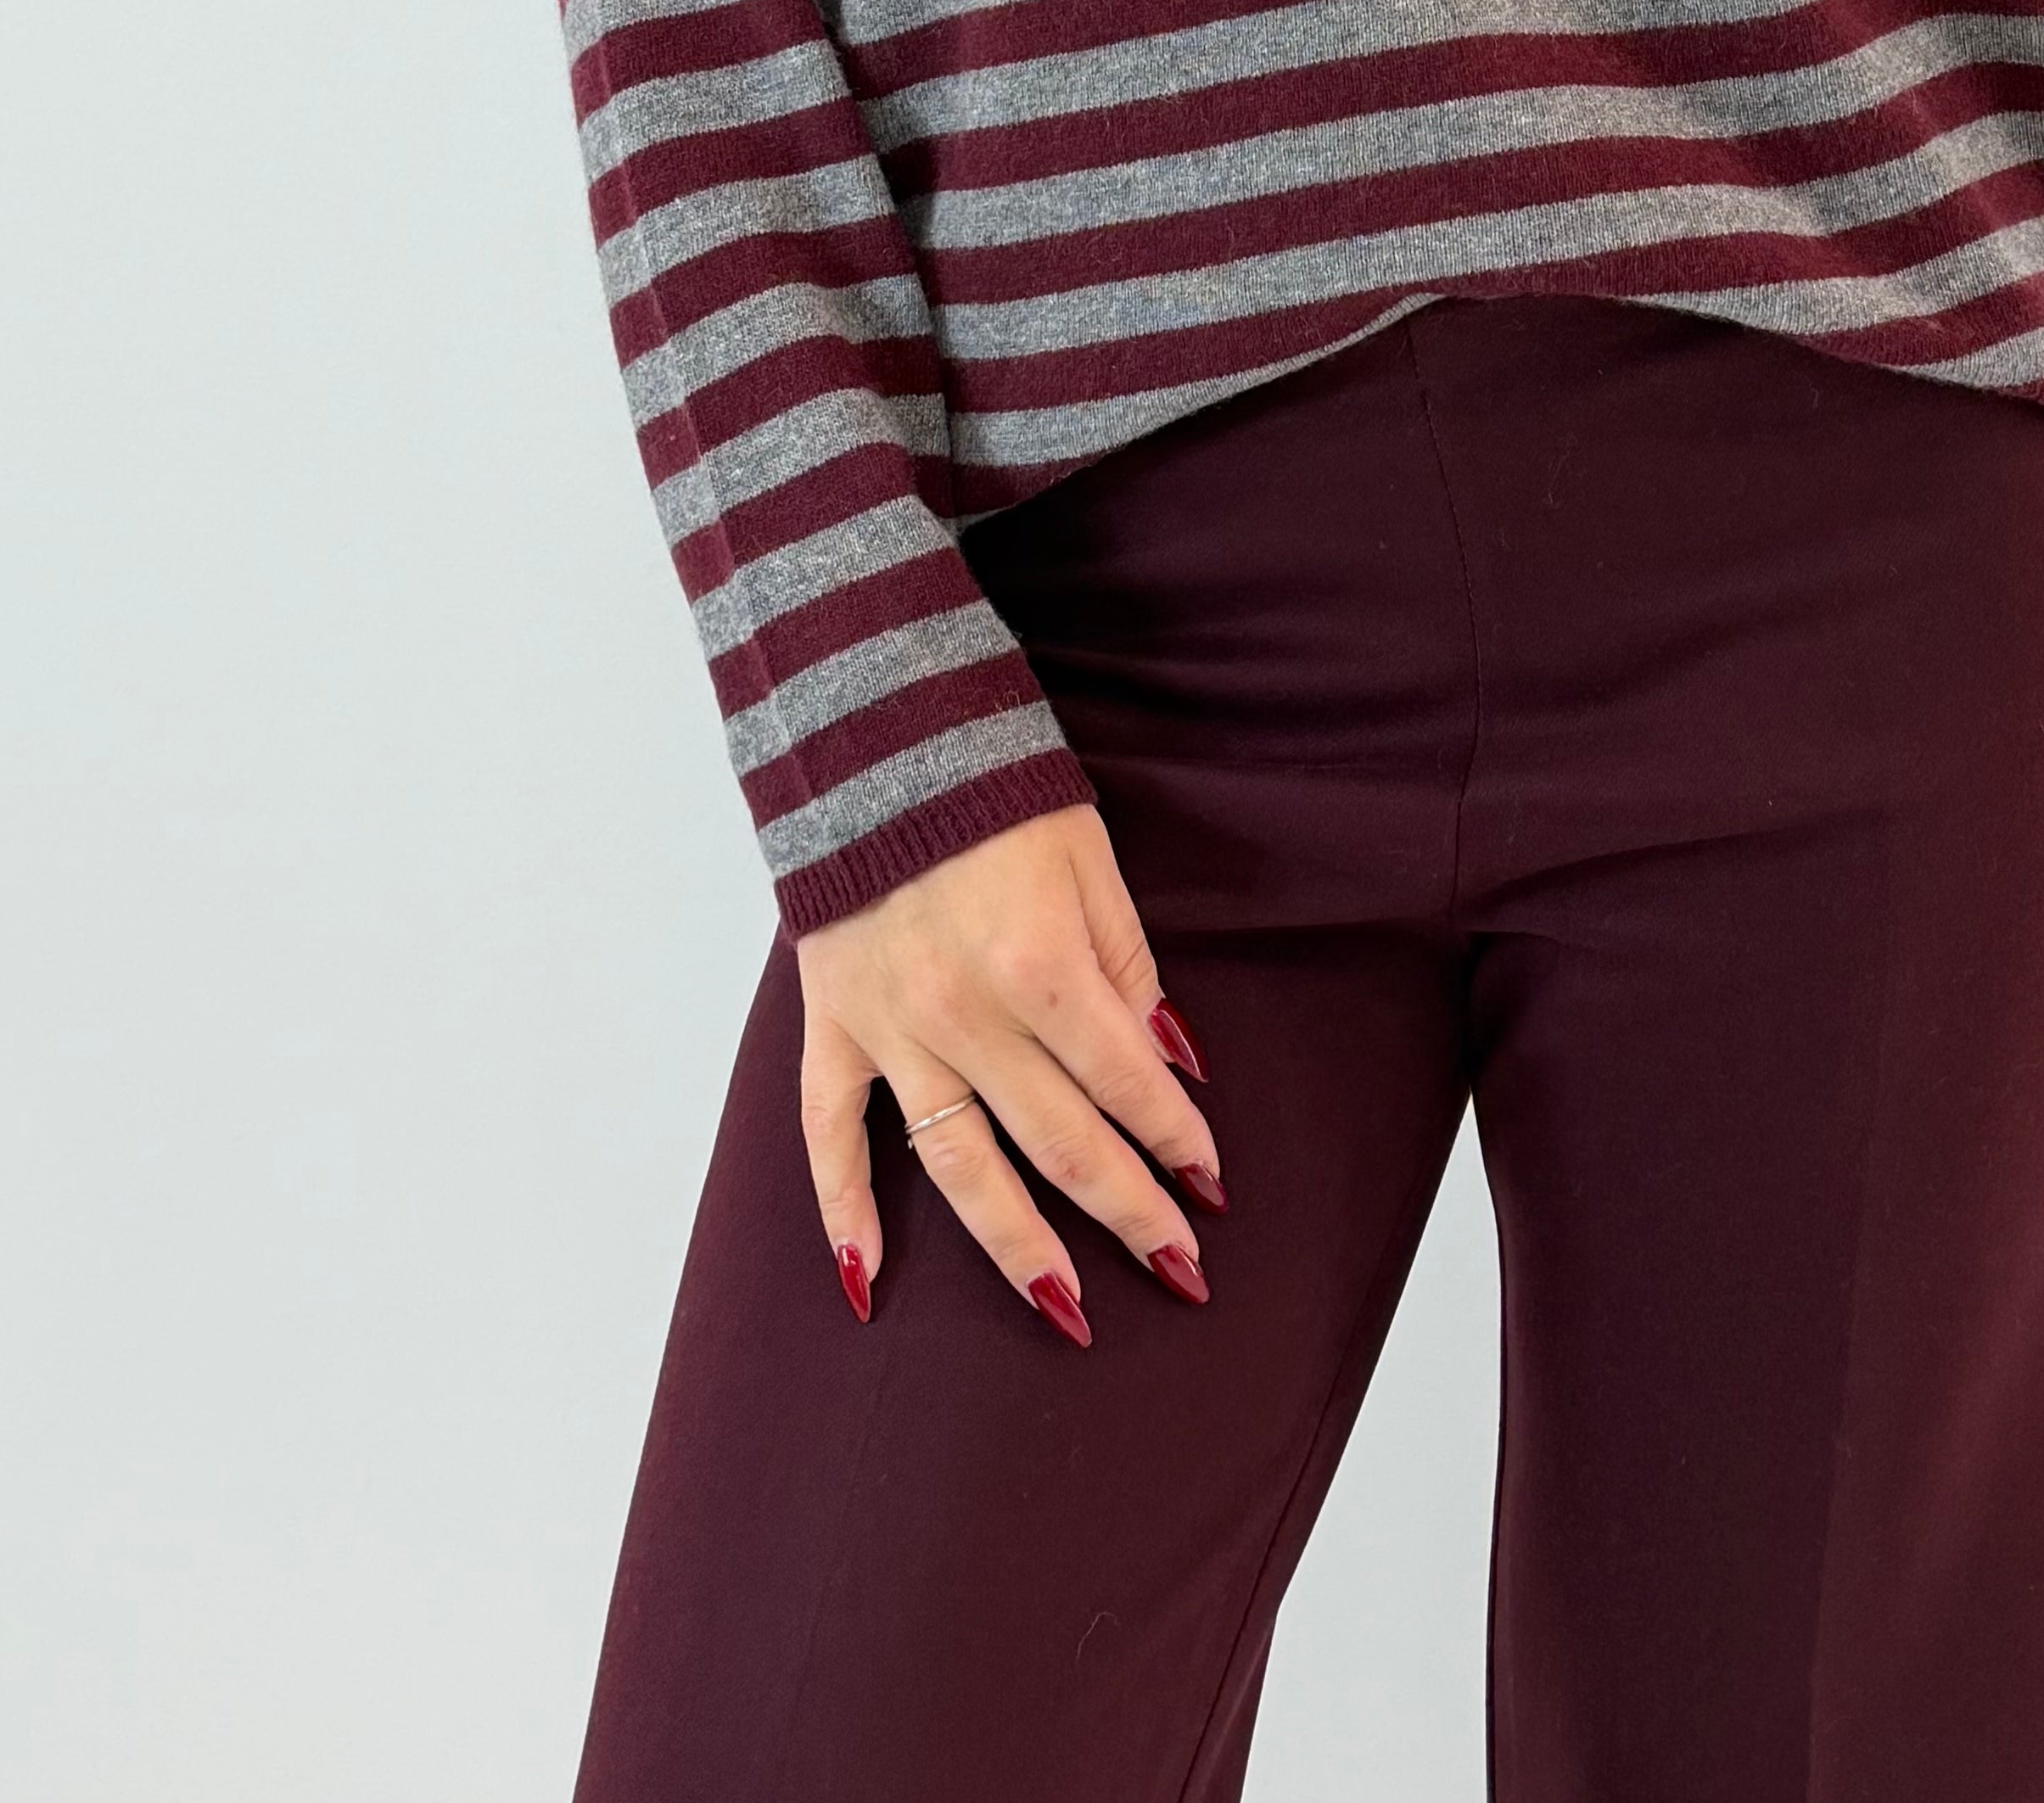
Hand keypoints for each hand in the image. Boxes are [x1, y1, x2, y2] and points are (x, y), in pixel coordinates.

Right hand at [795, 800, 1222, 1344]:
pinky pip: (832, 1137)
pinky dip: (845, 1213)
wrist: (872, 734)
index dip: (1177, 1138)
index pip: (1128, 1084)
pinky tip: (870, 1284)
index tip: (1211, 1183)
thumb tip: (1170, 1061)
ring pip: (961, 1168)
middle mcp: (968, 1015)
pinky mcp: (834, 1025)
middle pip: (1061, 1143)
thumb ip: (1128, 966)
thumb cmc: (996, 788)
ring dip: (1019, 1245)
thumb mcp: (1090, 860)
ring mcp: (894, 1030)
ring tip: (1070, 1309)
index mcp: (1044, 967)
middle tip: (1181, 1273)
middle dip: (1129, 1211)